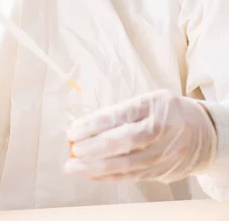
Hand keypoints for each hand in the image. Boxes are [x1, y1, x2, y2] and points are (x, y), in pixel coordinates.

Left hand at [65, 89, 216, 183]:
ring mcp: (163, 154)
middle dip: (94, 147)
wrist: (205, 133)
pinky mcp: (162, 172)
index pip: (120, 115)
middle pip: (124, 142)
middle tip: (72, 149)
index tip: (74, 129)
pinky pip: (132, 176)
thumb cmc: (167, 111)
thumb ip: (122, 111)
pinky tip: (92, 174)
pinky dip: (109, 176)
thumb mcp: (149, 100)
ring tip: (74, 167)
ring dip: (96, 167)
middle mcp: (161, 130)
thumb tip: (86, 125)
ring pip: (127, 164)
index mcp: (154, 105)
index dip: (94, 124)